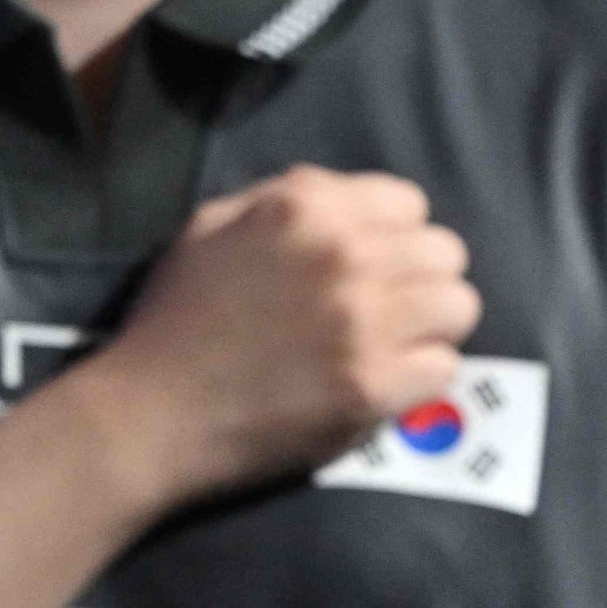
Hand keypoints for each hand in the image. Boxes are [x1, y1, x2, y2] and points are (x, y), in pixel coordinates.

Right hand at [79, 169, 482, 507]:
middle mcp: (345, 256)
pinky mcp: (373, 386)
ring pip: (460, 306)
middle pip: (446, 253)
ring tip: (392, 344)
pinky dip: (419, 379)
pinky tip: (381, 383)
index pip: (410, 203)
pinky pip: (444, 368)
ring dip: (431, 328)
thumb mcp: (212, 225)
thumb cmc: (175, 320)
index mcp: (307, 208)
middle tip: (387, 310)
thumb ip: (286, 195)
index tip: (373, 267)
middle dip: (420, 279)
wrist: (147, 416)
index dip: (394, 236)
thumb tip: (345, 191)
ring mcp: (364, 323)